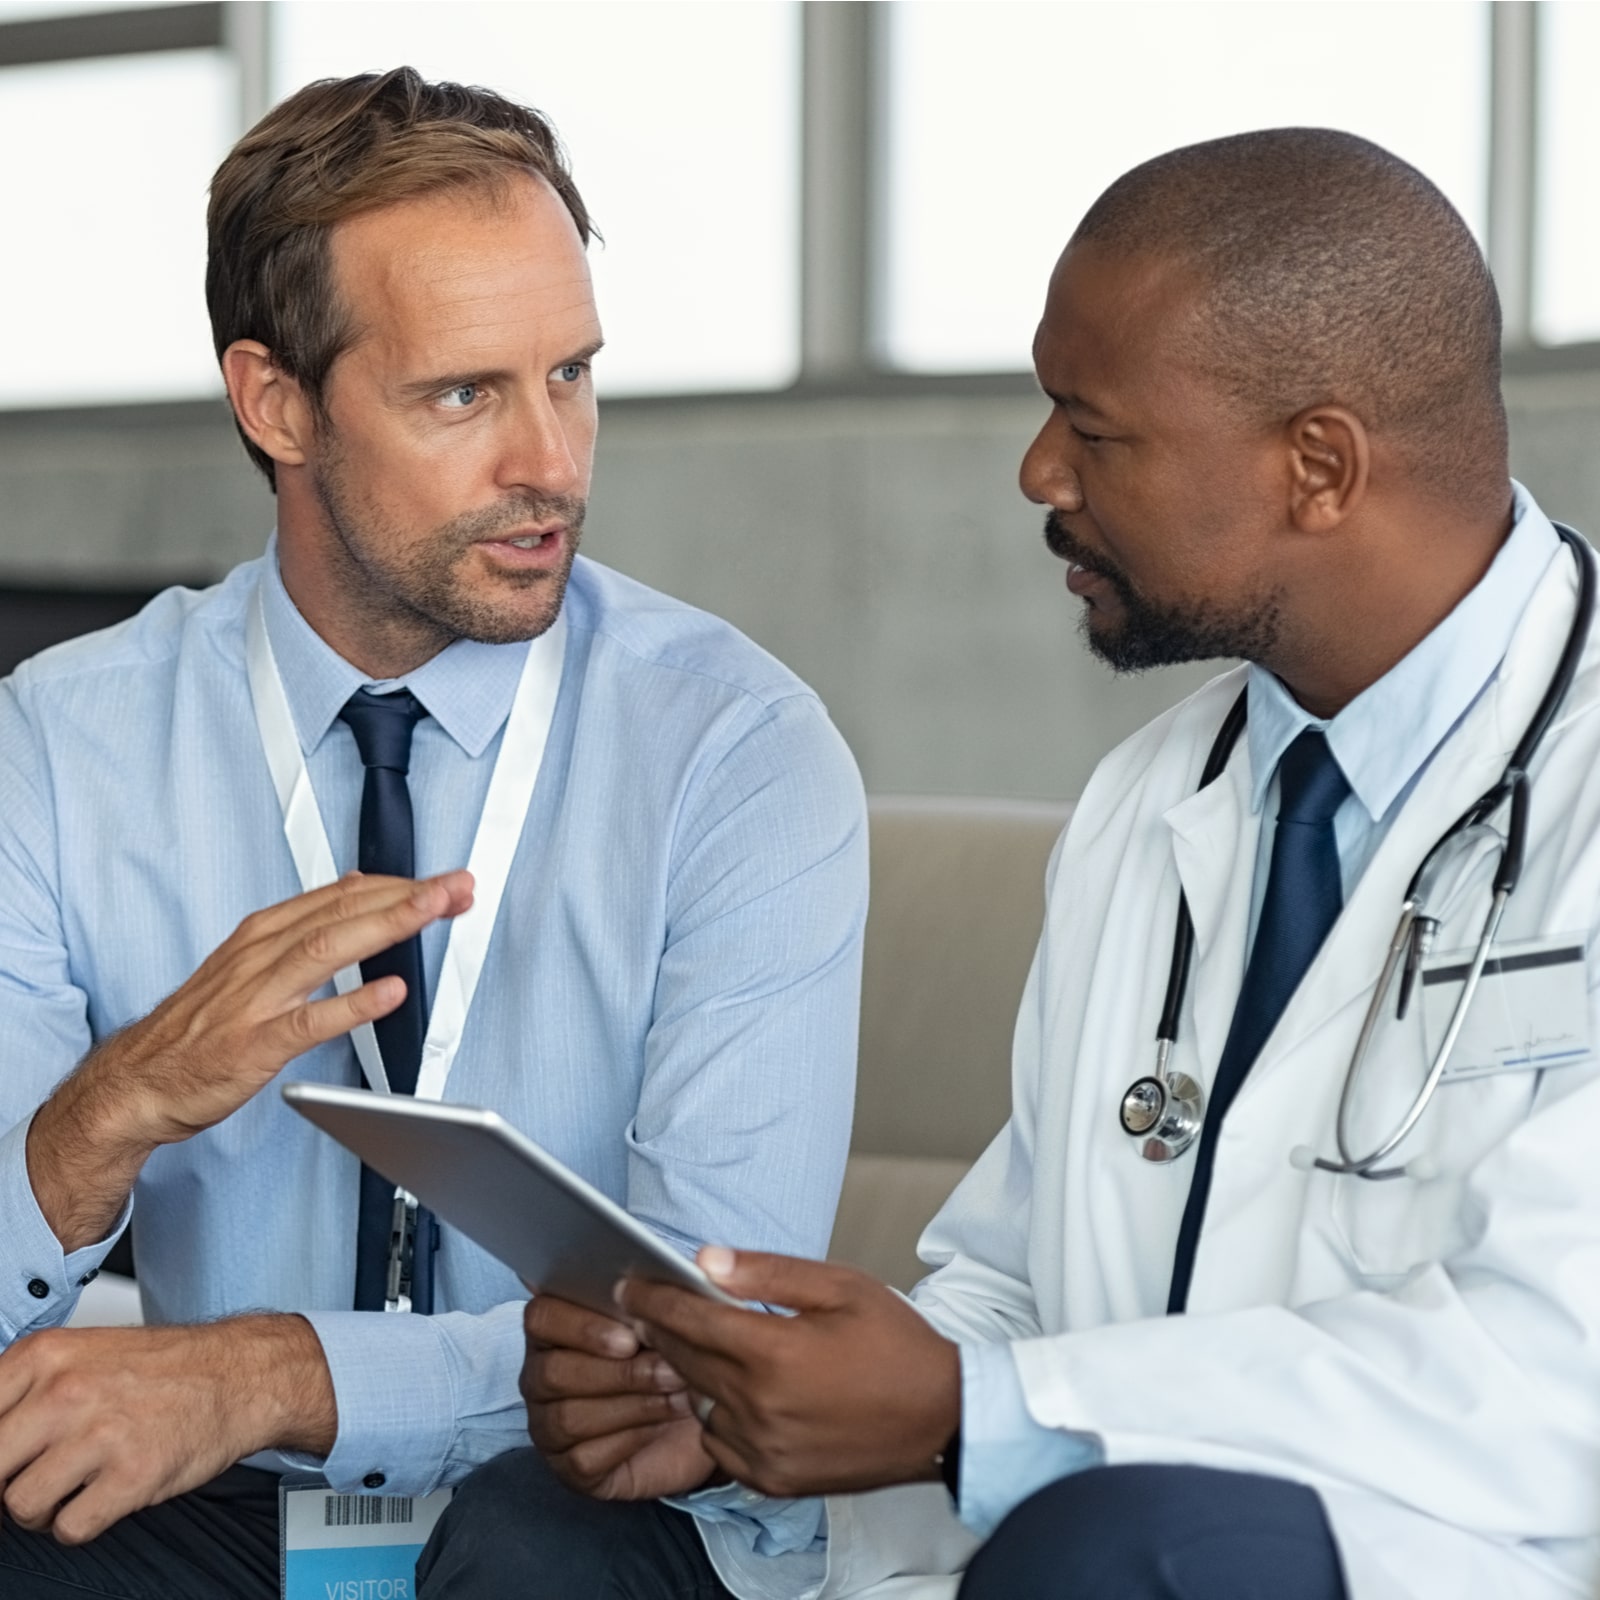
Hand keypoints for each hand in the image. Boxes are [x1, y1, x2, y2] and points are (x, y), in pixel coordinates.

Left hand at [0, 1316, 335, 1543]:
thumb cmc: (165, 1369)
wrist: (241, 1374)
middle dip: (10, 1482)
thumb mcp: (83, 1354)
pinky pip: (69, 1529)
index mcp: (48, 1354)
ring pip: (21, 1505)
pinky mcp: (132, 1475)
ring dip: (46, 1508)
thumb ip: (26, 1390)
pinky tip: (105, 1494)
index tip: (9, 1460)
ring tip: (77, 1485)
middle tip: (39, 1475)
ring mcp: (101, 1433)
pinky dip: (82, 1523)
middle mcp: (68, 1390)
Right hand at [27, 870, 474, 1249]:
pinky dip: (352, 1004)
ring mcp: (257, 999)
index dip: (398, 885)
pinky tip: (389, 993)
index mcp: (263, 934)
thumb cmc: (198, 1027)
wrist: (138, 1082)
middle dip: (406, 896)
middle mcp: (261, 956)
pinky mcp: (254, 1044)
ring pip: (329, 949)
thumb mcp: (249, 960)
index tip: (442, 881)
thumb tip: (356, 888)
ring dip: (387, 927)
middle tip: (456, 887)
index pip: (341, 896)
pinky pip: (309, 1021)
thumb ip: (304, 926)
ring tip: (432, 912)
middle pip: (343, 913)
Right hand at [521, 1293, 715, 1499]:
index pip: (541, 1316)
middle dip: (617, 1372)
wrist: (702, 1417)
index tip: (630, 1336)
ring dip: (630, 1404)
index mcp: (556, 1327)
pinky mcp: (569, 1467)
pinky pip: (583, 1458)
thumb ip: (660, 1292)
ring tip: (676, 1394)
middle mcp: (541, 1374)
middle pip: (553, 1371)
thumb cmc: (675, 1357)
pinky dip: (628, 1440)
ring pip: (568, 1416)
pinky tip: (661, 1426)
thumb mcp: (672, 1321)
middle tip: (668, 1370)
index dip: (582, 1326)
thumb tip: (671, 1264)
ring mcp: (549, 1424)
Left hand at [617, 1248, 960, 1499]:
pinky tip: (727, 1390)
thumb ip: (766, 1273)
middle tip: (642, 1306)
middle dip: (660, 1329)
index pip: (691, 1319)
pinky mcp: (772, 1479)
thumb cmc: (896, 1345)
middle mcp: (760, 1407)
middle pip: (686, 1360)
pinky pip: (719, 1443)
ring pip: (698, 1402)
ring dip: (687, 1372)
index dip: (654, 1298)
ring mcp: (764, 1450)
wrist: (941, 1419)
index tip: (629, 1283)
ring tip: (686, 1344)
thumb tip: (704, 1260)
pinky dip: (714, 1415)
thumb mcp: (839, 1287)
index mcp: (775, 1354)